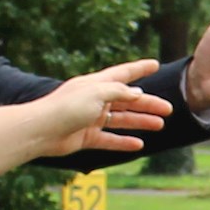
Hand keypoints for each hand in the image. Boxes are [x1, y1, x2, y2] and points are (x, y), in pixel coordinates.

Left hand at [43, 61, 171, 153]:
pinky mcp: (85, 137)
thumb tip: (136, 93)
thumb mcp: (97, 93)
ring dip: (140, 122)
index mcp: (96, 84)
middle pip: (127, 100)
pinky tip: (139, 144)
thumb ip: (119, 92)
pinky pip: (109, 139)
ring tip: (159, 125)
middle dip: (148, 104)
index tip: (155, 64)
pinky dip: (124, 142)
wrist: (41, 130)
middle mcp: (94, 100)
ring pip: (121, 120)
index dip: (139, 68)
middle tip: (168, 109)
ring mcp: (90, 119)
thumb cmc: (66, 107)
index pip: (123, 73)